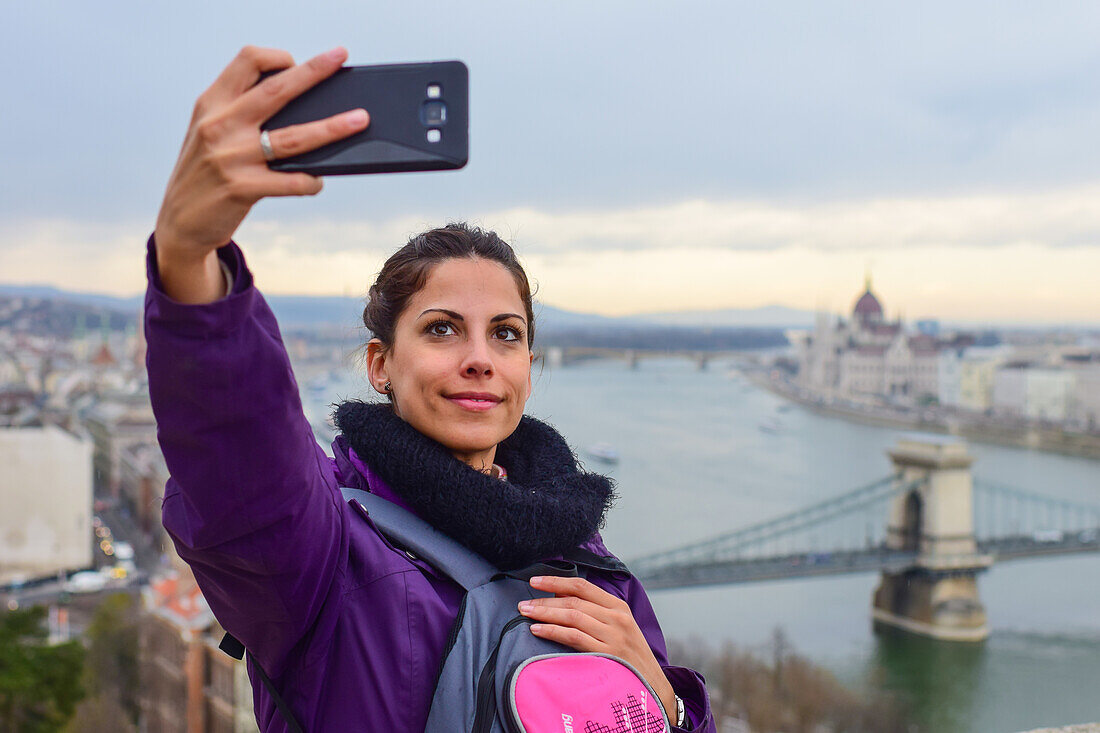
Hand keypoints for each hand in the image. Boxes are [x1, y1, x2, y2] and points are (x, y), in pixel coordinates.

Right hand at [153, 45, 369, 301]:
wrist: (179, 222)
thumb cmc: (206, 172)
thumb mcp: (211, 132)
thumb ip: (241, 113)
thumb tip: (304, 106)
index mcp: (212, 103)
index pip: (246, 61)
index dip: (276, 57)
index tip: (297, 63)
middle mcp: (219, 125)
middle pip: (276, 90)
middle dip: (313, 72)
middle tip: (339, 58)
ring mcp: (230, 157)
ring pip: (294, 137)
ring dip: (332, 128)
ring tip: (359, 120)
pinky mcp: (241, 189)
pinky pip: (291, 182)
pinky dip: (311, 181)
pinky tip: (318, 181)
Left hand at [520, 575, 676, 723]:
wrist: (652, 686)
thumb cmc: (630, 656)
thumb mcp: (619, 627)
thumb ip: (594, 611)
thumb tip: (559, 597)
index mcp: (618, 606)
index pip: (582, 586)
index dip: (556, 581)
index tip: (535, 581)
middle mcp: (617, 618)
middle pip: (573, 601)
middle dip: (544, 600)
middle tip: (523, 603)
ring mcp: (613, 636)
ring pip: (572, 616)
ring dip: (544, 613)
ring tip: (526, 614)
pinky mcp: (607, 653)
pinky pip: (574, 637)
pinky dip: (553, 631)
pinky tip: (538, 630)